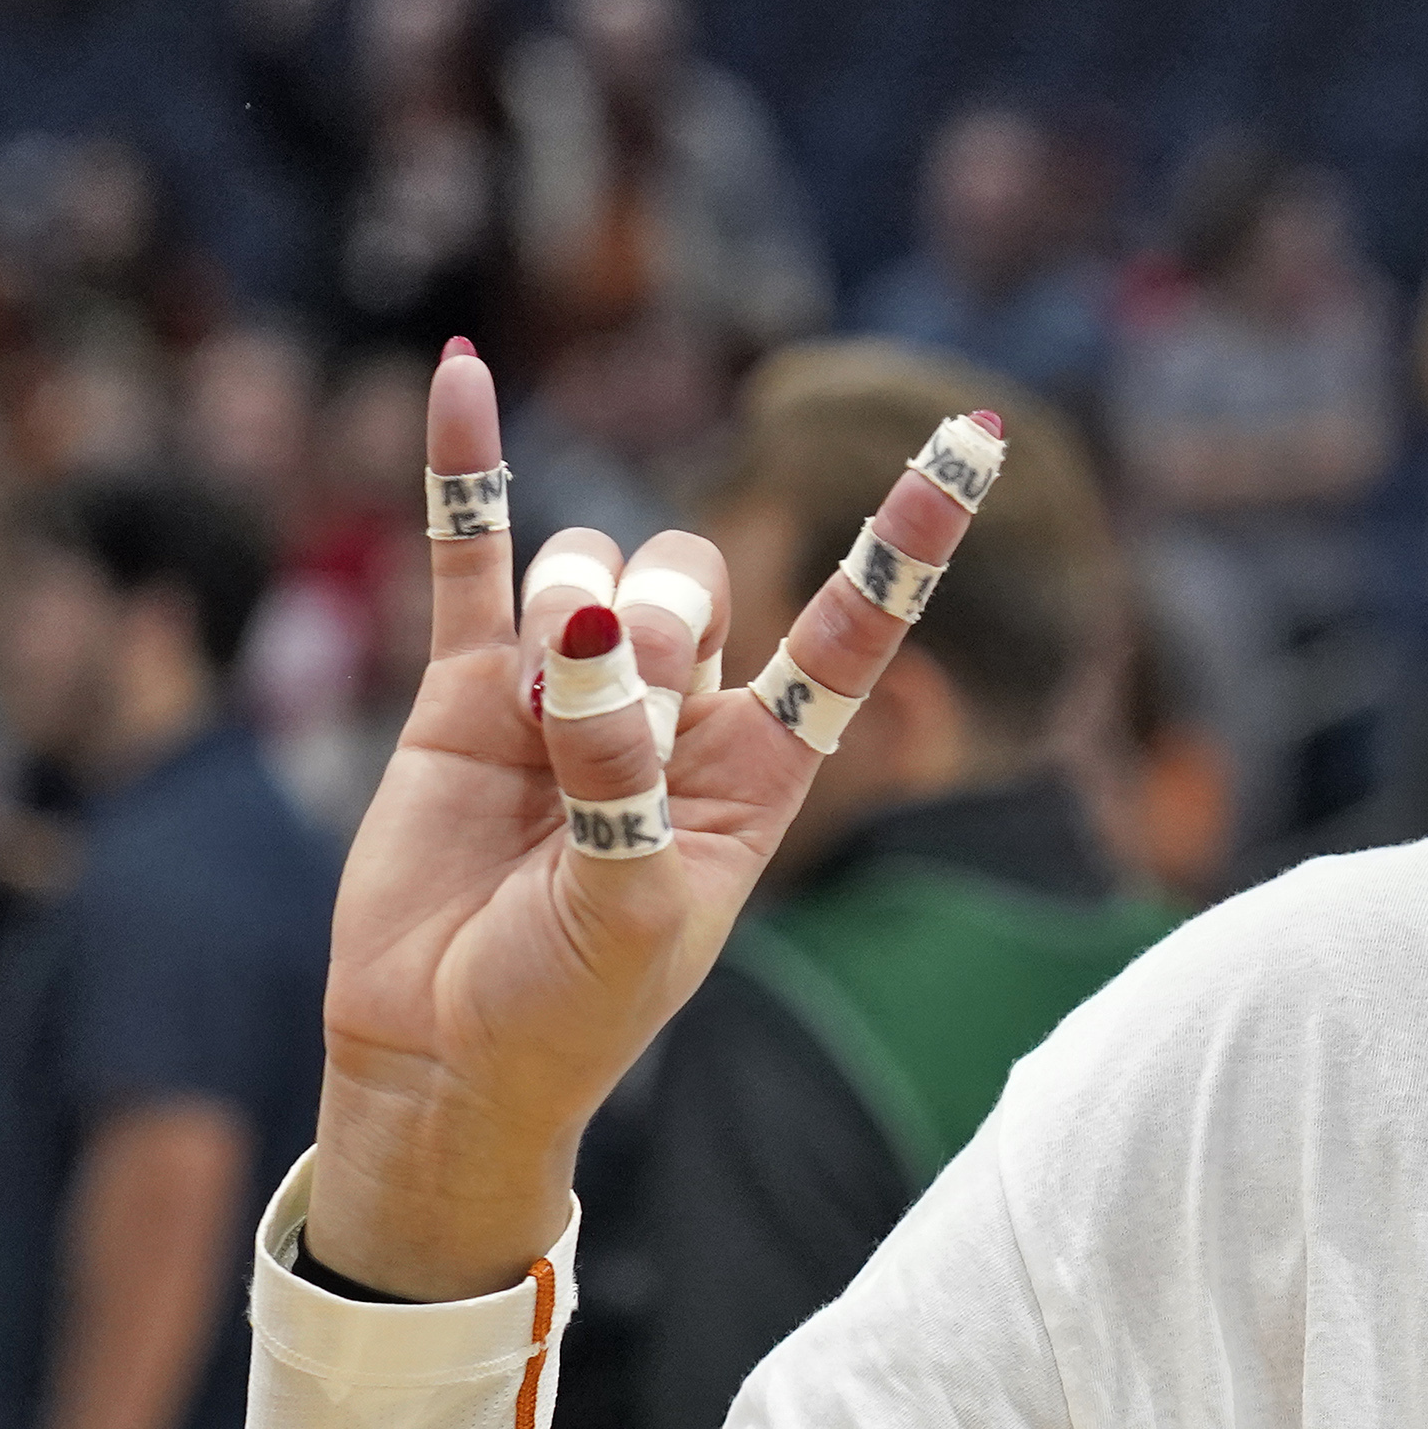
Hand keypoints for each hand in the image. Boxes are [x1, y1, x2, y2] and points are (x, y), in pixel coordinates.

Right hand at [305, 343, 991, 1296]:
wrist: (448, 1053)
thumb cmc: (572, 1010)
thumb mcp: (631, 915)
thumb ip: (622, 785)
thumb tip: (589, 641)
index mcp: (764, 765)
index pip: (853, 627)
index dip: (909, 538)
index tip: (979, 438)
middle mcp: (681, 711)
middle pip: (698, 579)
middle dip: (660, 631)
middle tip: (613, 731)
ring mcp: (572, 687)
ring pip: (594, 569)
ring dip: (565, 624)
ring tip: (534, 734)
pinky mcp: (465, 688)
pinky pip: (467, 557)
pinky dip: (464, 471)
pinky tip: (464, 374)